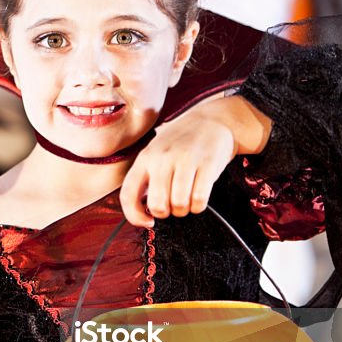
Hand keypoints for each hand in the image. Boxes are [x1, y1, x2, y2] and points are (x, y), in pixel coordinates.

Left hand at [121, 95, 271, 226]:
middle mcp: (162, 159)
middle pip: (157, 205)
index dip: (134, 216)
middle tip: (172, 206)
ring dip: (184, 210)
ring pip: (179, 204)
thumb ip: (146, 177)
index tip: (147, 221)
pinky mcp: (207, 164)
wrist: (213, 119)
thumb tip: (142, 211)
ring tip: (186, 201)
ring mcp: (185, 160)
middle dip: (166, 213)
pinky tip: (198, 199)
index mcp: (145, 158)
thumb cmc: (181, 142)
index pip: (128, 194)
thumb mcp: (155, 152)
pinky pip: (199, 199)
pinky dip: (199, 206)